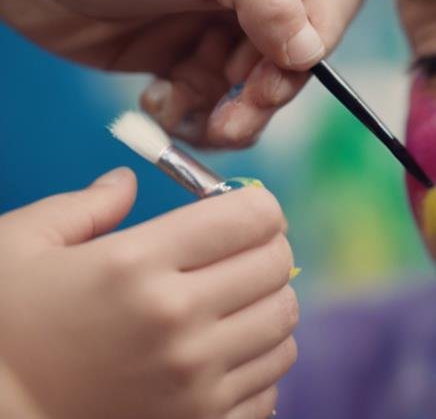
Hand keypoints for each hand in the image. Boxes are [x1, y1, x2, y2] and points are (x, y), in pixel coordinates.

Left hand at [0, 0, 363, 146]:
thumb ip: (268, 0)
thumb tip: (312, 53)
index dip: (328, 23)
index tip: (298, 58)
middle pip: (303, 42)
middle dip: (277, 81)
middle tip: (251, 104)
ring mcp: (225, 18)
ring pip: (262, 82)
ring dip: (241, 111)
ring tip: (210, 126)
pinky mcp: (192, 57)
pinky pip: (219, 99)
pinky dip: (199, 113)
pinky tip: (164, 103)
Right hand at [0, 168, 297, 418]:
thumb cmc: (4, 330)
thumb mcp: (20, 248)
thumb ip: (85, 207)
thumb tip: (128, 181)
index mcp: (136, 264)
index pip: (252, 216)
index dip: (256, 207)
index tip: (245, 212)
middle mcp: (175, 320)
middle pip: (277, 264)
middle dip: (267, 248)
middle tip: (242, 253)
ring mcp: (194, 377)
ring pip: (283, 320)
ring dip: (268, 302)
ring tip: (235, 301)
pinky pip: (273, 377)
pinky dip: (260, 357)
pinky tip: (227, 349)